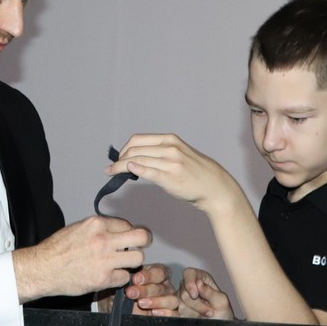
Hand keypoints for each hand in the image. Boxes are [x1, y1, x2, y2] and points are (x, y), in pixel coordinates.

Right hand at [13, 216, 149, 302]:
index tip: (127, 239)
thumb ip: (98, 229)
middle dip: (144, 242)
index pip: (128, 224)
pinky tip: (109, 276)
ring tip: (122, 264)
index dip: (129, 232)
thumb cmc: (56, 250)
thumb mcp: (78, 228)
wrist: (42, 269)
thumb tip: (115, 231)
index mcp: (96, 224)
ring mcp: (105, 259)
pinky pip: (124, 277)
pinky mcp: (104, 278)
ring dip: (131, 262)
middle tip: (140, 247)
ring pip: (138, 258)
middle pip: (142, 237)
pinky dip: (119, 278)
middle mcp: (104, 239)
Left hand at [106, 134, 236, 212]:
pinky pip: (149, 172)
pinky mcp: (171, 177)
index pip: (137, 140)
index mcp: (169, 140)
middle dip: (119, 159)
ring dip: (120, 167)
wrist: (214, 186)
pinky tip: (126, 172)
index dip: (124, 149)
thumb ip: (158, 152)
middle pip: (134, 150)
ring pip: (138, 160)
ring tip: (112, 172)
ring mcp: (170, 162)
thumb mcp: (177, 153)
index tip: (118, 159)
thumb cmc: (195, 172)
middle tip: (112, 168)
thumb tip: (135, 158)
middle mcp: (169, 148)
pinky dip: (135, 170)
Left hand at [124, 263, 178, 315]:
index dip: (148, 275)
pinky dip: (166, 313)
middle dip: (146, 290)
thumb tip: (126, 275)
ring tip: (141, 303)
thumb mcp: (121, 285)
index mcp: (155, 275)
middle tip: (131, 293)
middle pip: (162, 287)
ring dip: (156, 301)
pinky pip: (174, 314)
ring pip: (171, 300)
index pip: (159, 271)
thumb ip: (126, 278)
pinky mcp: (170, 315)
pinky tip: (154, 312)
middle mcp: (165, 287)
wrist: (119, 314)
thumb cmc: (122, 295)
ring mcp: (169, 301)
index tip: (135, 279)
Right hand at [177, 267, 234, 319]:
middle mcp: (188, 287)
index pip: (189, 273)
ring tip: (203, 317)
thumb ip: (210, 292)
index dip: (190, 282)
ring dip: (191, 312)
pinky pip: (170, 312)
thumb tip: (198, 283)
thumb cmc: (223, 314)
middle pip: (183, 291)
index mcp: (201, 279)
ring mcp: (180, 300)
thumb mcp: (221, 302)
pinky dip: (173, 315)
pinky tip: (177, 317)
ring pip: (177, 303)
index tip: (195, 294)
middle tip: (208, 312)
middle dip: (196, 304)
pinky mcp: (176, 312)